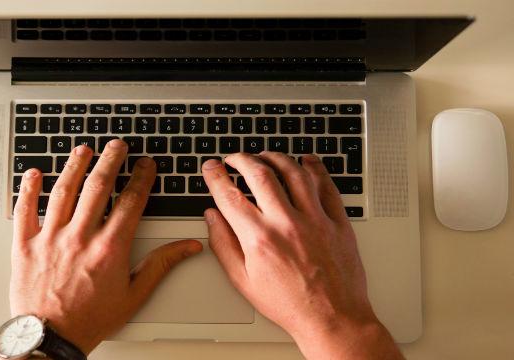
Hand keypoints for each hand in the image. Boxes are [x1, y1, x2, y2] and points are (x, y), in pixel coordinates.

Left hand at [10, 141, 202, 353]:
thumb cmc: (91, 319)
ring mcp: (50, 238)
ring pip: (64, 191)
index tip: (145, 165)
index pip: (131, 201)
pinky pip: (25, 211)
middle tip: (117, 146)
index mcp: (109, 248)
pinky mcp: (25, 246)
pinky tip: (35, 173)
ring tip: (83, 150)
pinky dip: (28, 189)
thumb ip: (161, 265)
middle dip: (110, 161)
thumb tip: (188, 247)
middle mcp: (80, 237)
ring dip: (75, 166)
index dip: (141, 178)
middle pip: (98, 187)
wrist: (51, 339)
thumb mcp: (134, 294)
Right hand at [202, 153, 402, 358]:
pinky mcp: (337, 221)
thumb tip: (212, 218)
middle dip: (242, 159)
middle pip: (260, 174)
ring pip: (294, 172)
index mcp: (259, 238)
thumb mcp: (243, 281)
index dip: (216, 176)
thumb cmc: (289, 304)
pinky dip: (315, 168)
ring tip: (265, 156)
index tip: (211, 168)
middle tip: (235, 158)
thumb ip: (224, 245)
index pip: (230, 195)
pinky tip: (306, 161)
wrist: (332, 318)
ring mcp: (315, 219)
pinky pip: (326, 184)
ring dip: (275, 157)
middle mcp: (286, 223)